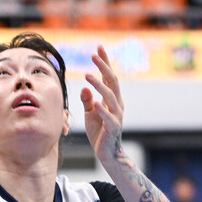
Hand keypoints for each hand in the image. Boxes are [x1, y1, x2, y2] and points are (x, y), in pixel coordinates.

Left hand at [80, 45, 124, 163]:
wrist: (107, 153)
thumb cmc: (99, 132)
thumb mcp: (90, 113)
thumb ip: (87, 100)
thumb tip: (83, 87)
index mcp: (112, 99)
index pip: (109, 77)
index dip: (105, 62)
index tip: (98, 47)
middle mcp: (117, 104)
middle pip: (112, 81)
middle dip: (103, 67)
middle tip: (93, 55)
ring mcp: (116, 115)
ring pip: (110, 96)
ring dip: (99, 85)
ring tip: (87, 75)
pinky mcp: (113, 127)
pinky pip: (108, 117)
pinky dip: (101, 109)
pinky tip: (94, 103)